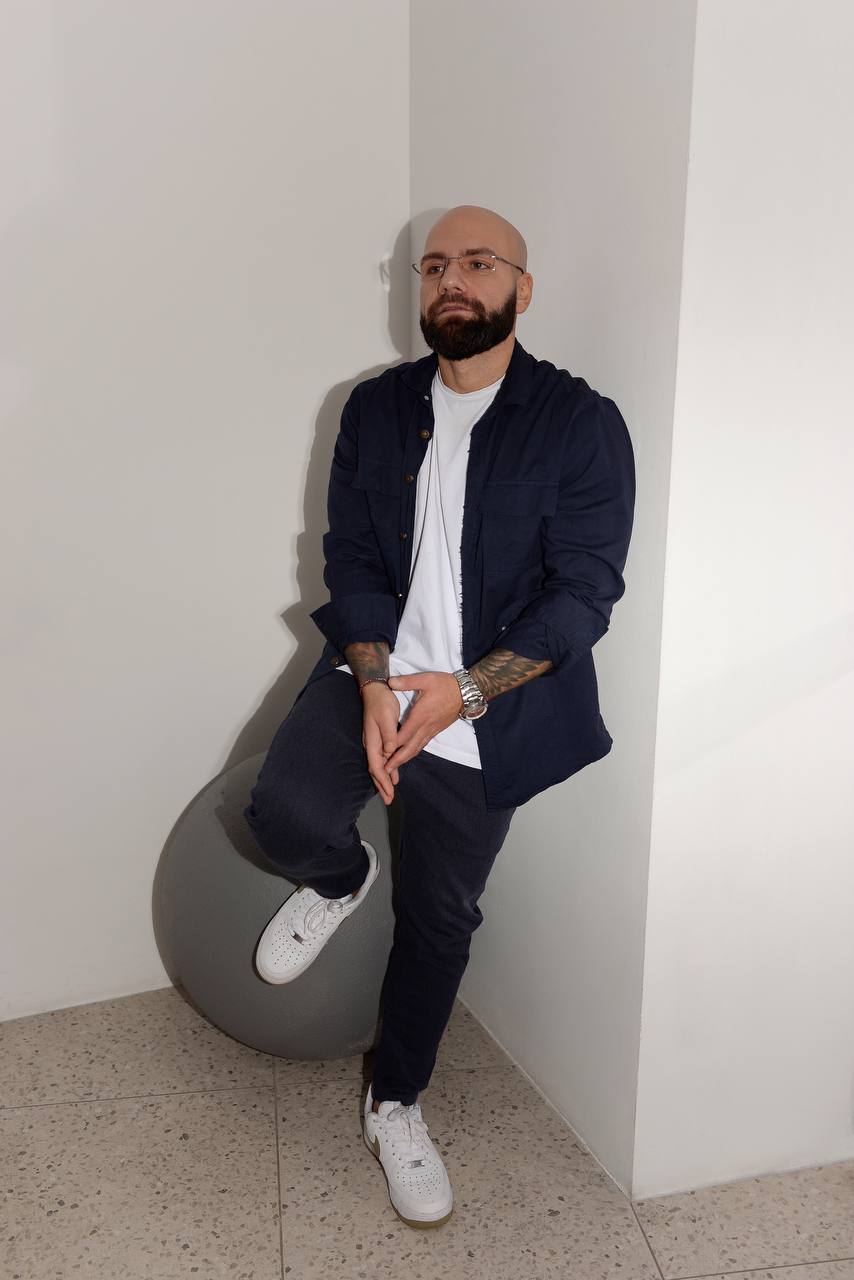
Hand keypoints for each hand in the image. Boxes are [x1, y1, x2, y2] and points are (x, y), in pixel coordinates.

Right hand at [361, 683, 401, 805]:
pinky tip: (392, 774)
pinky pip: (382, 758)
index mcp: (373, 740)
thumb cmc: (382, 702)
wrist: (376, 689)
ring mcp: (374, 741)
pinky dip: (387, 768)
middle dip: (381, 785)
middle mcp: (371, 743)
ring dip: (383, 779)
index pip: (376, 766)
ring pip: (378, 765)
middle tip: (388, 800)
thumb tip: (389, 752)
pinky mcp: (379, 738)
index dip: (383, 781)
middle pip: (375, 769)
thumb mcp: (387, 717)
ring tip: (388, 793)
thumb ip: (389, 736)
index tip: (390, 792)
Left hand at [383, 671, 463, 769]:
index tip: (381, 754)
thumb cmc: (445, 685)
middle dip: (397, 760)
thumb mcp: (426, 679)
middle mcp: (425, 727)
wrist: (465, 693)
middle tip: (385, 770)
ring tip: (393, 767)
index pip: (404, 735)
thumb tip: (390, 682)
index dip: (392, 746)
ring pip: (416, 749)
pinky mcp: (435, 731)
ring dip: (404, 759)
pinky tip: (407, 755)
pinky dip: (413, 752)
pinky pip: (422, 745)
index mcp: (420, 716)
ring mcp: (431, 730)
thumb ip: (407, 682)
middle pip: (410, 748)